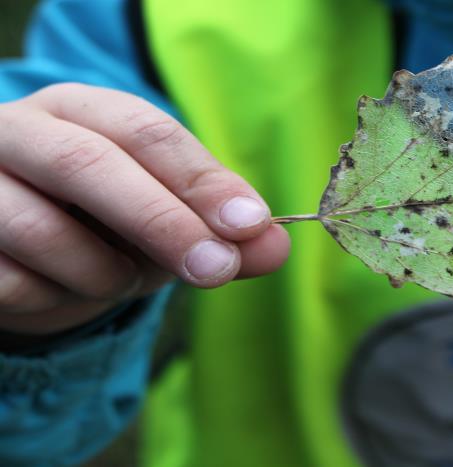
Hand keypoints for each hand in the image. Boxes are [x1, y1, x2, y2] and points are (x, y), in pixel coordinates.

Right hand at [0, 83, 290, 334]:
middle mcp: (19, 132)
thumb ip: (221, 234)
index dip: (200, 178)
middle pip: (87, 164)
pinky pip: (10, 281)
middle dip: (162, 222)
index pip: (145, 130)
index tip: (249, 223)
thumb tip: (275, 250)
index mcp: (82, 110)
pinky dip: (55, 299)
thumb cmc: (104, 222)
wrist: (21, 251)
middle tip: (216, 269)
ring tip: (121, 279)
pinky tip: (62, 289)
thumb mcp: (168, 221)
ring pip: (40, 229)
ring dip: (103, 273)